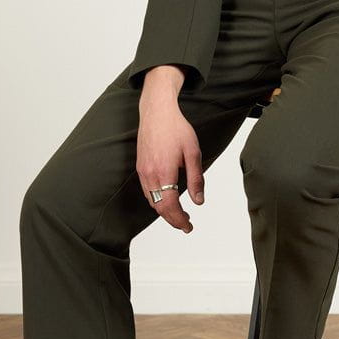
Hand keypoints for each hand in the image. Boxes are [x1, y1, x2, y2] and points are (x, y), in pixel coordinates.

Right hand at [137, 92, 204, 233]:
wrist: (157, 111)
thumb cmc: (176, 128)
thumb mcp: (193, 153)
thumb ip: (196, 179)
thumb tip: (198, 201)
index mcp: (164, 172)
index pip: (169, 206)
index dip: (179, 220)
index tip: (188, 226)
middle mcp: (150, 174)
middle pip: (159, 208)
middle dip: (173, 219)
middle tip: (187, 224)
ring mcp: (143, 171)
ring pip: (151, 201)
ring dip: (164, 211)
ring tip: (180, 213)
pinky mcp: (140, 167)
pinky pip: (147, 191)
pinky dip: (157, 200)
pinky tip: (168, 197)